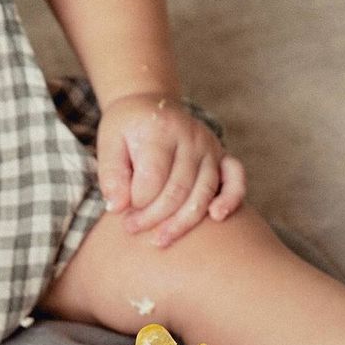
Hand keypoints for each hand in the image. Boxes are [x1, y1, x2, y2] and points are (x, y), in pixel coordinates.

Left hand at [97, 93, 245, 246]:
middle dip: (153, 218)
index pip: (152, 178)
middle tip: (131, 228)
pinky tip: (216, 217)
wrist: (149, 105)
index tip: (120, 213)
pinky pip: (235, 180)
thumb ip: (111, 174)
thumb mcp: (109, 143)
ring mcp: (209, 147)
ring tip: (159, 240)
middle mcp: (190, 137)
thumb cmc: (127, 130)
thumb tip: (117, 207)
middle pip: (177, 191)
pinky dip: (230, 200)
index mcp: (160, 130)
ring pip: (202, 194)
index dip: (136, 203)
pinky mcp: (222, 156)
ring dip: (182, 223)